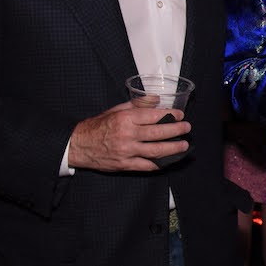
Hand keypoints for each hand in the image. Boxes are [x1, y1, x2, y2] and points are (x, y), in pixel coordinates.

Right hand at [68, 101, 189, 171]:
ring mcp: (127, 151)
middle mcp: (127, 135)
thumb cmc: (98, 126)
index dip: (170, 115)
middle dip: (176, 130)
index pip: (153, 116)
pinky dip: (159, 163)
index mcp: (125, 119)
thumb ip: (137, 104)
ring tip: (183, 145)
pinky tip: (168, 160)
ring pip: (156, 151)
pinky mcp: (125, 164)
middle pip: (158, 133)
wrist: (79, 145)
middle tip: (186, 128)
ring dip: (173, 148)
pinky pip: (146, 165)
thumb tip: (156, 99)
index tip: (180, 115)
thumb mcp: (116, 110)